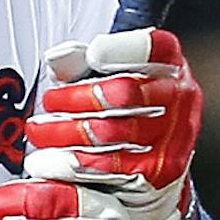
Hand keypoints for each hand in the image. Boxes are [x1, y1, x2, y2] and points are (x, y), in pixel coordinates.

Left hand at [24, 28, 201, 219]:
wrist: (150, 172)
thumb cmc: (123, 115)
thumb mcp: (103, 80)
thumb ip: (80, 64)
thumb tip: (58, 57)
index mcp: (168, 66)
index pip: (155, 48)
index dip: (123, 49)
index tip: (94, 53)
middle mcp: (179, 98)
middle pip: (124, 92)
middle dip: (77, 97)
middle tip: (50, 101)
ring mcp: (173, 137)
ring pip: (110, 131)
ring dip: (65, 131)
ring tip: (39, 131)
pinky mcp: (157, 172)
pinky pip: (107, 166)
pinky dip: (71, 163)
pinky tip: (49, 161)